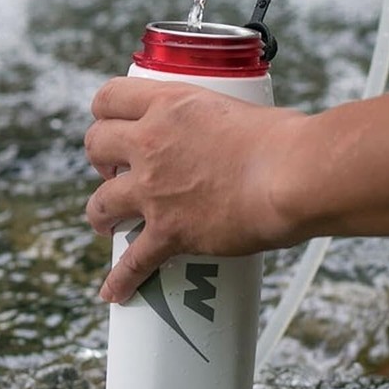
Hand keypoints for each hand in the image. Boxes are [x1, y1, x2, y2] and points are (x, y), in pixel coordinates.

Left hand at [84, 76, 304, 303]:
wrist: (293, 174)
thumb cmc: (284, 139)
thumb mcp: (240, 109)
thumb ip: (220, 122)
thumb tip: (234, 138)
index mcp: (169, 104)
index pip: (111, 98)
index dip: (104, 112)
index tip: (110, 122)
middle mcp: (151, 142)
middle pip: (96, 145)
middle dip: (100, 159)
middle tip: (114, 170)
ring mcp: (154, 189)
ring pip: (100, 203)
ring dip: (101, 215)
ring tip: (108, 222)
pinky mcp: (168, 231)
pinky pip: (132, 262)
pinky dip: (121, 279)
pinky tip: (114, 290)